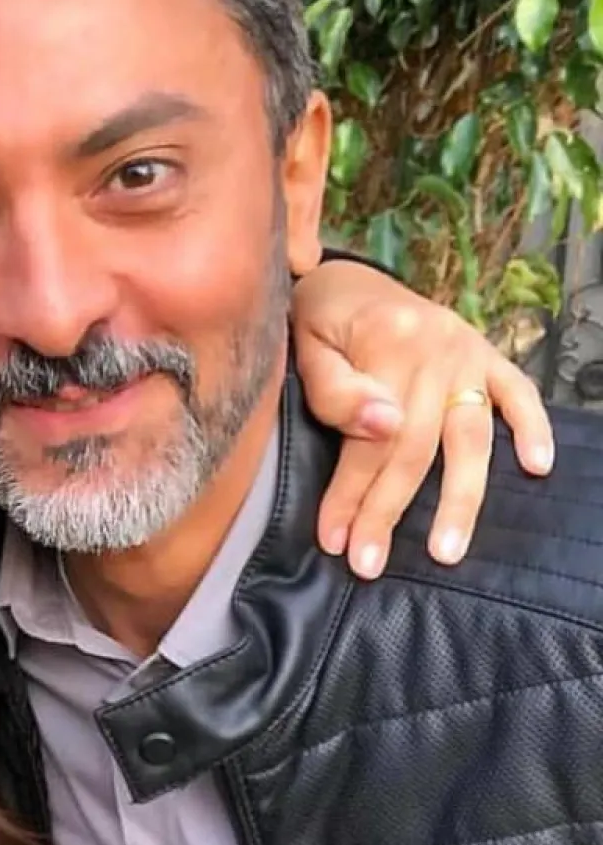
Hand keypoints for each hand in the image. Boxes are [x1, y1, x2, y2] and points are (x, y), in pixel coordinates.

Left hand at [292, 258, 553, 579]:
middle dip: (389, 511)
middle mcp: (437, 348)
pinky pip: (518, 393)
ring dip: (460, 500)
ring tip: (447, 552)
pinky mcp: (487, 355)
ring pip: (469, 437)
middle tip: (368, 563)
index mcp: (387, 343)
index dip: (350, 494)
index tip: (333, 540)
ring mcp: (467, 352)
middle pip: (416, 448)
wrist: (346, 280)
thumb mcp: (305, 343)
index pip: (369, 440)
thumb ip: (335, 388)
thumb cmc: (318, 321)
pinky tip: (538, 468)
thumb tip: (382, 426)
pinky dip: (532, 428)